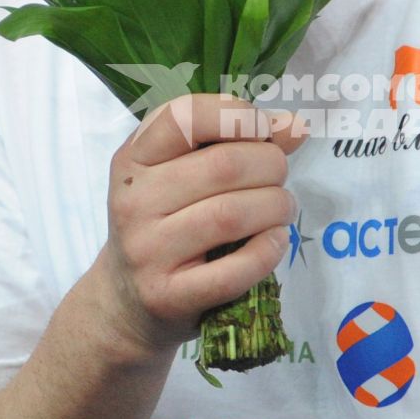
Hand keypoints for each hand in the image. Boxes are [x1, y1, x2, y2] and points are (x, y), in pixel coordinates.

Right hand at [93, 94, 307, 360]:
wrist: (127, 302)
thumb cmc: (164, 225)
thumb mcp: (183, 175)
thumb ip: (236, 142)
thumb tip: (293, 125)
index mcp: (134, 159)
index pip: (184, 117)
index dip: (237, 115)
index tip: (261, 130)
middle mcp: (134, 201)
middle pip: (223, 166)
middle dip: (271, 165)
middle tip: (279, 178)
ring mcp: (146, 251)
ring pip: (231, 215)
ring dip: (276, 207)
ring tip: (282, 209)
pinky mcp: (168, 295)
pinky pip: (233, 270)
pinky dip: (267, 251)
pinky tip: (275, 241)